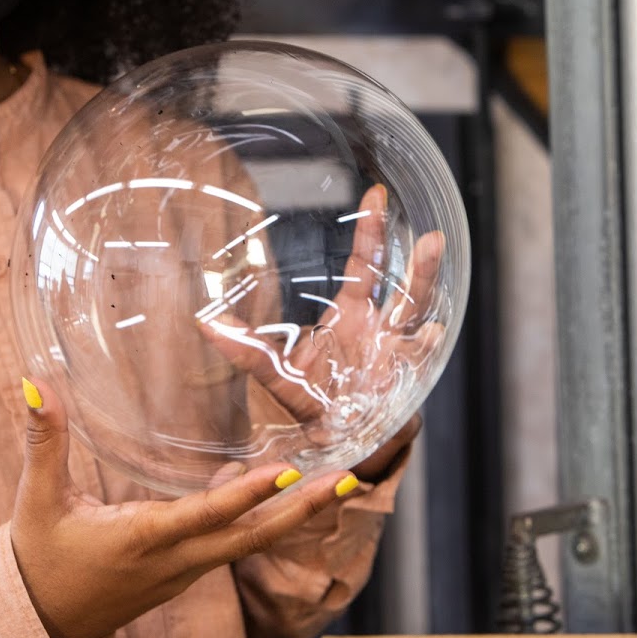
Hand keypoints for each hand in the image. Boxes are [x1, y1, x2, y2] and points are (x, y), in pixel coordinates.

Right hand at [10, 378, 356, 637]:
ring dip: (293, 514)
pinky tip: (273, 485)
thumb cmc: (40, 559)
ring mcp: (185, 571)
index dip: (245, 495)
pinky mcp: (185, 572)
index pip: (203, 516)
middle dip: (303, 511)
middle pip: (252, 539)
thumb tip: (36, 383)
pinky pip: (232, 544)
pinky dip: (261, 518)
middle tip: (349, 482)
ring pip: (249, 543)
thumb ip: (44, 440)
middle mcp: (174, 560)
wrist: (42, 623)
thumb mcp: (37, 498)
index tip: (287, 471)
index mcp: (141, 540)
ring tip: (335, 483)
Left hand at [203, 185, 442, 481]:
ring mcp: (397, 354)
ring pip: (417, 315)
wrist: (338, 442)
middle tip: (428, 232)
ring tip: (432, 252)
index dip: (372, 231)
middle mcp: (381, 329)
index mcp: (354, 315)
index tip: (375, 195)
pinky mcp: (403, 383)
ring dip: (424, 285)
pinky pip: (415, 363)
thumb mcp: (276, 373)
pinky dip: (421, 349)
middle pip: (404, 286)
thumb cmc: (314, 402)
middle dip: (416, 261)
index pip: (367, 265)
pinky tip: (427, 334)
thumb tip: (204, 322)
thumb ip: (244, 349)